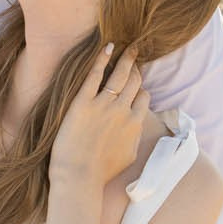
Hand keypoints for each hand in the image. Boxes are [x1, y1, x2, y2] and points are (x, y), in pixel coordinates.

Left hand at [51, 45, 146, 192]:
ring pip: (120, 75)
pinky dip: (103, 59)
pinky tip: (108, 47)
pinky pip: (95, 74)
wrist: (79, 176)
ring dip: (126, 60)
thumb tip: (135, 128)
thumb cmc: (101, 172)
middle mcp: (122, 111)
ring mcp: (103, 105)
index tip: (136, 84)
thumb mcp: (128, 156)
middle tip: (134, 57)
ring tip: (128, 49)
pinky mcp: (83, 102)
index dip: (141, 89)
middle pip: (134, 82)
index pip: (143, 97)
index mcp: (134, 124)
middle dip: (136, 69)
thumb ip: (134, 137)